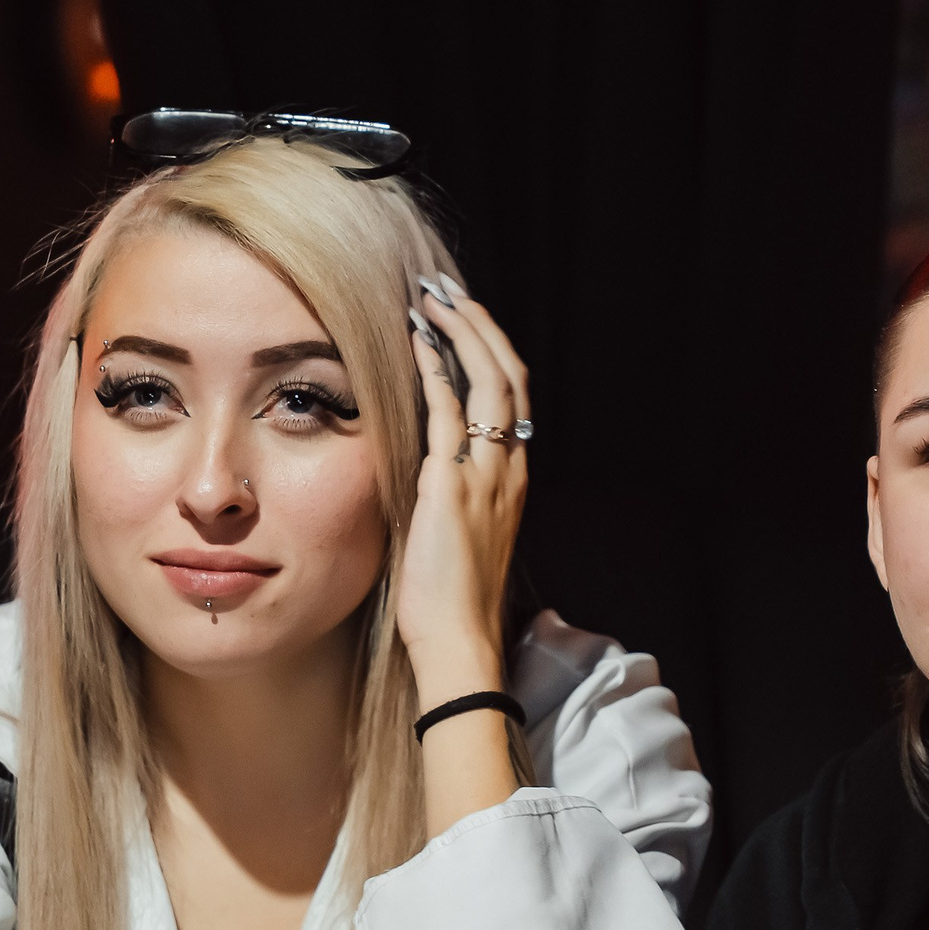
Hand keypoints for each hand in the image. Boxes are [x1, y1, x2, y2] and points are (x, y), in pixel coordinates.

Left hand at [397, 276, 528, 702]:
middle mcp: (509, 469)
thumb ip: (449, 495)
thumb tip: (424, 470)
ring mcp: (487, 475)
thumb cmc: (449, 600)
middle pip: (510, 374)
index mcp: (512, 479)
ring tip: (433, 298)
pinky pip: (448, 413)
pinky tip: (416, 342)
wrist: (457, 639)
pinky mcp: (453, 486)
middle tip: (447, 290)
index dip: (490, 352)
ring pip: (489, 381)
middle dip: (479, 325)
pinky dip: (434, 370)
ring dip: (461, 332)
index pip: (512, 397)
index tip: (461, 321)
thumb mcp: (456, 535)